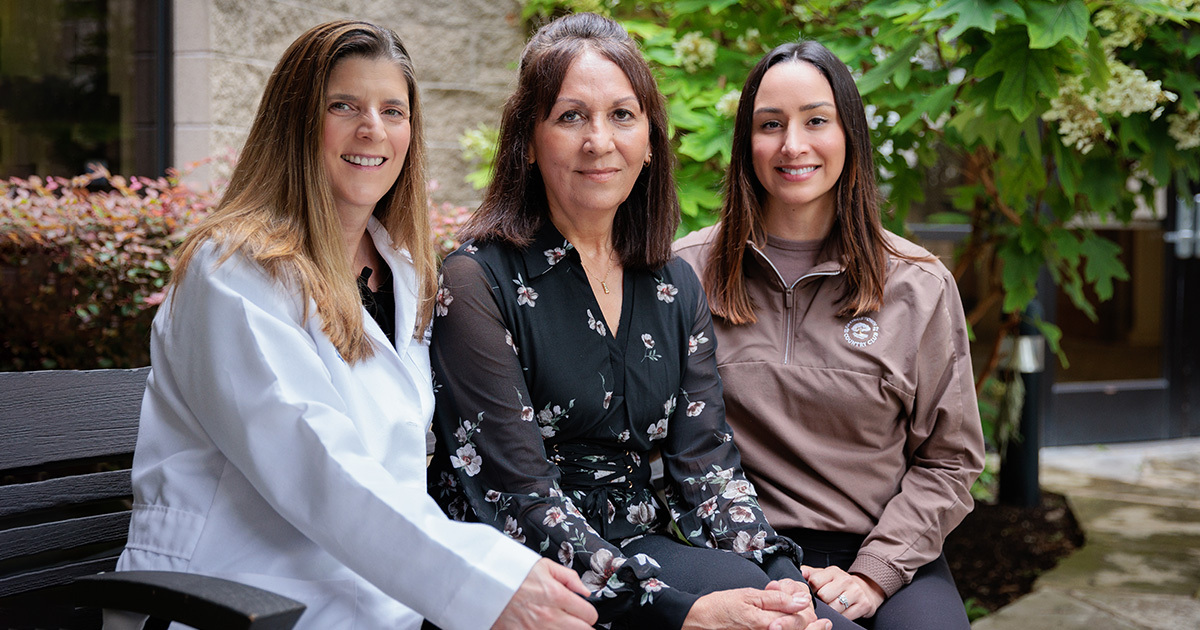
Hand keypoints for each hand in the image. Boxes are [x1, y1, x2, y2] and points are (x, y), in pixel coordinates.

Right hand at [491, 558, 597, 629]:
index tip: (584, 612)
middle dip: (583, 626)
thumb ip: (568, 577)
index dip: (589, 613)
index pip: (589, 614)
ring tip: (561, 624)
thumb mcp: (543, 566)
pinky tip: (547, 627)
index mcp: (556, 596)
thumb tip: (585, 591)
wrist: (483, 584)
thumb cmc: (511, 574)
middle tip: (577, 621)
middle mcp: (549, 617)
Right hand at [682, 588, 831, 629]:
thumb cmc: (720, 608)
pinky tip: (776, 618)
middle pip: (802, 627)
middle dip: (804, 615)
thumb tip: (801, 600)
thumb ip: (776, 599)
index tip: (796, 596)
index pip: (803, 617)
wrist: (699, 622)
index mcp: (768, 624)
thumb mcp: (748, 596)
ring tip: (788, 609)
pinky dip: (783, 624)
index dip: (804, 605)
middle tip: (795, 604)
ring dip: (795, 620)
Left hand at [800, 565, 884, 620]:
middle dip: (821, 602)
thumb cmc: (839, 584)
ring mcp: (856, 592)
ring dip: (830, 611)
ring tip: (832, 607)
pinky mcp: (864, 604)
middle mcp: (845, 580)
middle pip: (824, 596)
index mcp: (833, 572)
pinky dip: (841, 617)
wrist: (865, 589)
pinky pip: (846, 616)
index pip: (815, 581)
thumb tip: (798, 571)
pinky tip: (841, 612)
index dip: (811, 590)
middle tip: (823, 602)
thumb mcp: (825, 575)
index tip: (814, 593)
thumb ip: (810, 573)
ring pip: (834, 607)